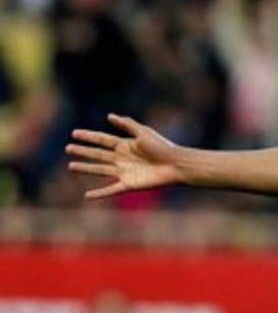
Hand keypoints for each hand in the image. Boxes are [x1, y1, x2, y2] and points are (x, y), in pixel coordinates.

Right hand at [66, 114, 183, 198]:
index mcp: (126, 145)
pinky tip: (87, 196)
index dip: (89, 136)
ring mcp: (124, 172)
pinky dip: (99, 193)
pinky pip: (110, 189)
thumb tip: (109, 116)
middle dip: (83, 151)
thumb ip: (127, 124)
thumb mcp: (144, 132)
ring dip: (86, 168)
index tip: (74, 133)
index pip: (102, 140)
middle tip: (68, 148)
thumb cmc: (163, 147)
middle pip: (98, 154)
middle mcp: (122, 158)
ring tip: (71, 166)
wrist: (175, 165)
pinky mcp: (128, 184)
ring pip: (100, 170)